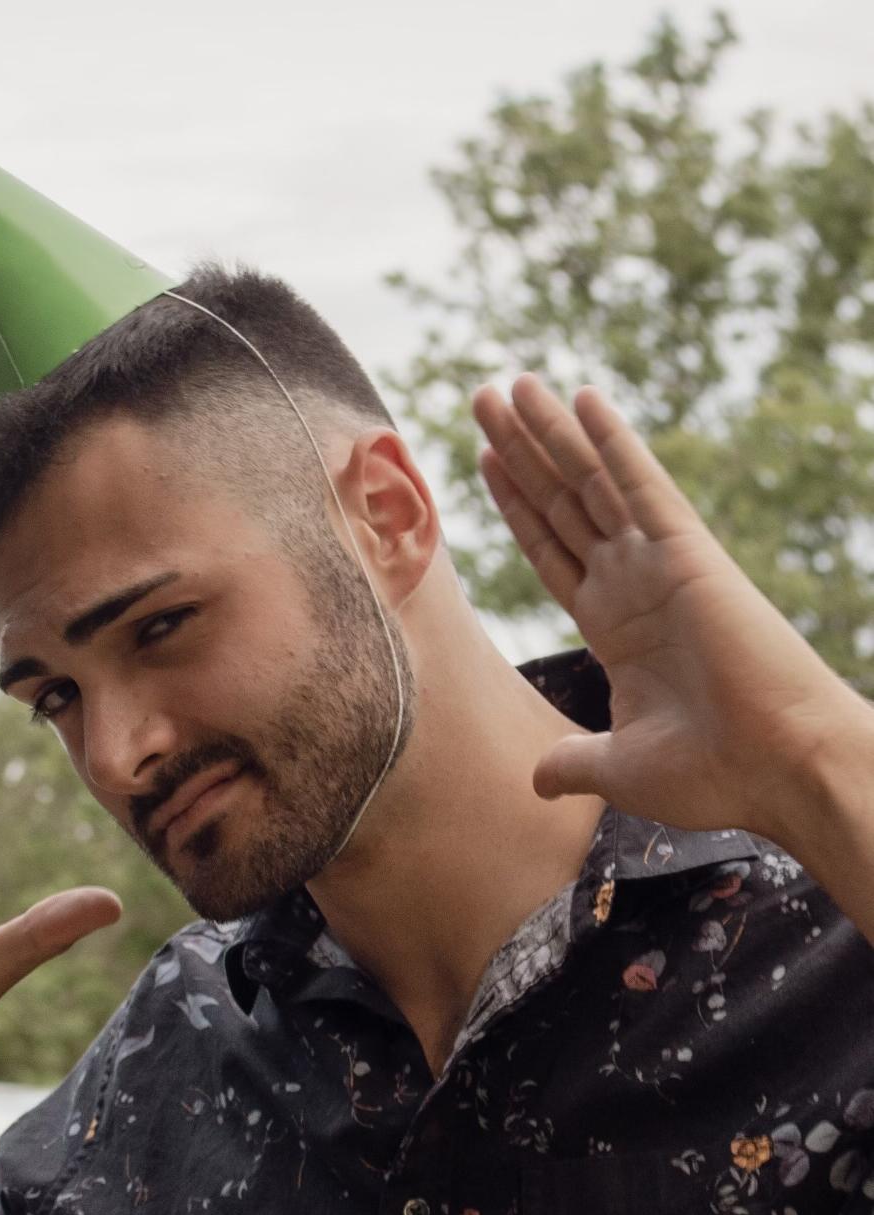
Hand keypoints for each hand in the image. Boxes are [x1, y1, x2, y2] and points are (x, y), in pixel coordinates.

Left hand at [471, 375, 867, 841]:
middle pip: (560, 502)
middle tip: (482, 398)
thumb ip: (573, 761)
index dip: (518, 505)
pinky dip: (610, 441)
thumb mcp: (618, 768)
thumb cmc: (715, 774)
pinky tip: (580, 399)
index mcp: (613, 626)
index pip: (551, 549)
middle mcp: (630, 584)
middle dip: (520, 452)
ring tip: (507, 386)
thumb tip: (537, 779)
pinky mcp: (687, 555)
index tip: (486, 460)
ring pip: (588, 482)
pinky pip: (641, 486)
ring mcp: (656, 564)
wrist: (781, 771)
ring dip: (547, 433)